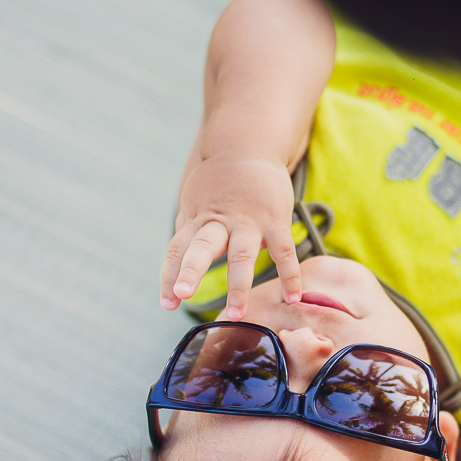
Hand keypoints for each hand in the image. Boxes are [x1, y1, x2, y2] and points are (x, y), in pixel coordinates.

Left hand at [161, 153, 301, 319]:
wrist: (247, 146)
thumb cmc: (219, 181)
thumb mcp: (195, 201)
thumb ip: (188, 231)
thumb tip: (175, 261)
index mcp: (198, 219)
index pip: (177, 249)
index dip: (170, 275)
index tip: (168, 303)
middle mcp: (220, 221)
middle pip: (202, 246)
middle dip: (192, 270)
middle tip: (183, 295)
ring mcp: (249, 221)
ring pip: (243, 254)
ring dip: (239, 285)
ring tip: (237, 314)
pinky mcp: (275, 220)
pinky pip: (284, 251)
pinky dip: (290, 275)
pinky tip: (292, 298)